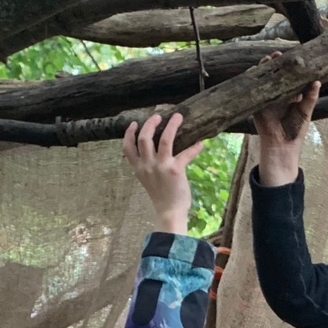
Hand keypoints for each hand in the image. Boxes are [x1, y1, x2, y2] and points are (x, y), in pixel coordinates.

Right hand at [122, 111, 204, 235]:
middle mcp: (147, 165)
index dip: (129, 133)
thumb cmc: (160, 196)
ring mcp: (160, 167)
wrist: (169, 212)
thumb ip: (146, 165)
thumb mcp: (147, 180)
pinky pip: (186, 153)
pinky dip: (194, 148)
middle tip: (158, 116)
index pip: (127, 148)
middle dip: (150, 124)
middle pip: (144, 138)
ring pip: (164, 139)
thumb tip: (153, 150)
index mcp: (138, 168)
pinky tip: (200, 143)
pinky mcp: (175, 169)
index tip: (133, 123)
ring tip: (177, 117)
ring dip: (172, 126)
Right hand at [251, 52, 320, 187]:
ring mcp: (266, 99)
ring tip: (265, 60)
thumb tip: (317, 82)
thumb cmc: (296, 130)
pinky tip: (253, 71)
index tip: (292, 54)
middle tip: (276, 54)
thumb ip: (310, 97)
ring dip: (263, 69)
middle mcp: (277, 94)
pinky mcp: (256, 105)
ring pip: (263, 79)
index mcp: (291, 94)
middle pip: (275, 74)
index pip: (289, 76)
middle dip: (274, 63)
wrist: (282, 146)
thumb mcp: (306, 112)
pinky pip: (253, 90)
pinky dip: (252, 80)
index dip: (289, 65)